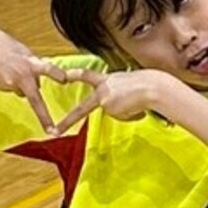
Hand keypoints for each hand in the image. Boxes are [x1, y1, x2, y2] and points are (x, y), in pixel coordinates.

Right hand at [0, 26, 70, 134]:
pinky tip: (5, 71)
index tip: (65, 80)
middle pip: (35, 98)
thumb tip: (43, 79)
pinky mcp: (1, 86)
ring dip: (24, 84)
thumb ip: (37, 65)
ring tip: (13, 68)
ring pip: (25, 91)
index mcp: (31, 63)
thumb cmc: (8, 47)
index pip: (48, 68)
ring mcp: (9, 83)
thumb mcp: (26, 53)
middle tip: (51, 130)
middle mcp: (21, 75)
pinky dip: (13, 82)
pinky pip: (14, 88)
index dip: (57, 74)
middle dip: (44, 116)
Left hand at [52, 68, 179, 134]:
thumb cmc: (147, 83)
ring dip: (127, 111)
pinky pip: (123, 117)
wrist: (152, 88)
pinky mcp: (111, 110)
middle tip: (55, 132)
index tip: (62, 77)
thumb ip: (118, 94)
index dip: (74, 75)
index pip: (87, 75)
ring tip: (139, 102)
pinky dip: (132, 115)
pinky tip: (139, 109)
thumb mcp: (128, 84)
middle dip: (67, 122)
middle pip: (83, 109)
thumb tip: (118, 108)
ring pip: (115, 113)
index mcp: (107, 79)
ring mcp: (105, 102)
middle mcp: (102, 90)